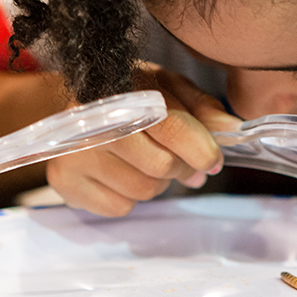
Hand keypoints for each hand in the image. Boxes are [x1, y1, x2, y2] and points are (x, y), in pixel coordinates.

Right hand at [46, 65, 242, 216]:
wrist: (77, 106)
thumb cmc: (130, 95)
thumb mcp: (169, 89)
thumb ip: (202, 109)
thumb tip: (232, 130)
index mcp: (123, 89)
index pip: (170, 128)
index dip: (200, 150)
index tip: (213, 160)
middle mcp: (92, 122)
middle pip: (160, 167)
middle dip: (181, 168)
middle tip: (179, 160)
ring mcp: (73, 153)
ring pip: (142, 191)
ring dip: (156, 183)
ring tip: (146, 162)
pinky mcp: (63, 182)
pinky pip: (119, 207)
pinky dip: (130, 197)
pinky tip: (121, 174)